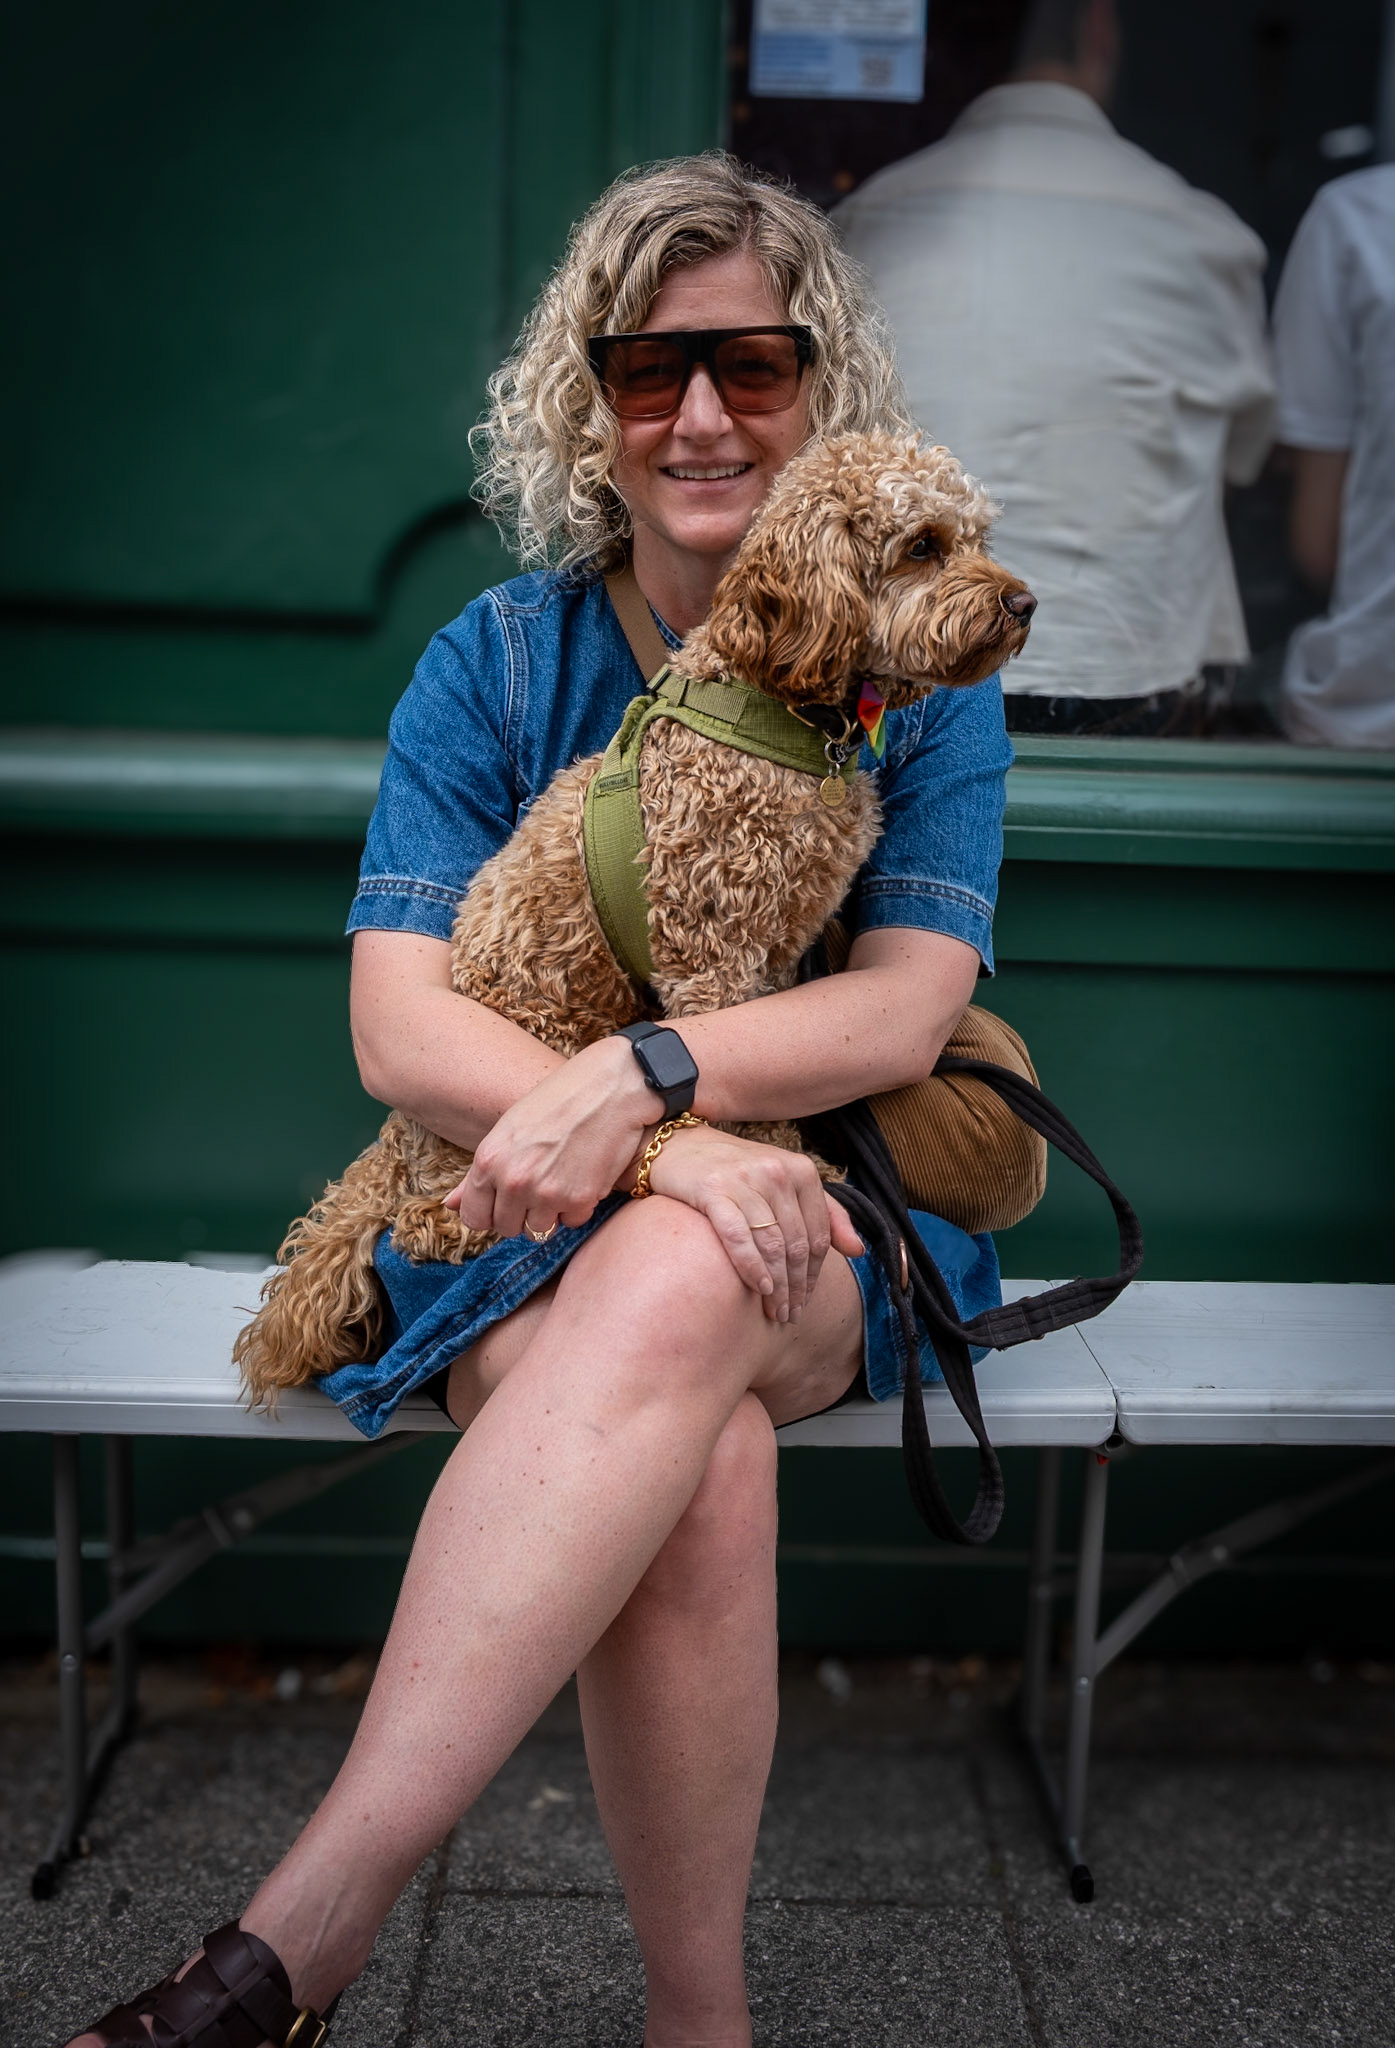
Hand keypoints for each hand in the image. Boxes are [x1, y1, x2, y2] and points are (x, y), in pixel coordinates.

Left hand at [444, 1037, 655, 1240]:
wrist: (612, 1086)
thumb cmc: (560, 1099)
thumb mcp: (509, 1128)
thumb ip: (479, 1172)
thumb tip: (449, 1205)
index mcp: (489, 1159)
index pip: (474, 1217)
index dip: (490, 1212)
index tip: (504, 1202)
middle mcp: (513, 1180)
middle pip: (506, 1229)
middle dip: (520, 1214)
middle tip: (538, 1187)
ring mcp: (546, 1193)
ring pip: (538, 1230)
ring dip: (549, 1213)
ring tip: (561, 1180)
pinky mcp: (579, 1200)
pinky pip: (571, 1222)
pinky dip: (578, 1207)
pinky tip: (583, 1178)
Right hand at [646, 1125, 863, 1323]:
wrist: (678, 1148)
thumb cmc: (735, 1171)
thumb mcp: (784, 1184)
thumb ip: (825, 1213)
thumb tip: (858, 1251)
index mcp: (801, 1170)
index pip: (818, 1236)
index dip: (815, 1275)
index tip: (806, 1300)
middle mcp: (777, 1172)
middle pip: (796, 1245)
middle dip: (796, 1287)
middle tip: (790, 1316)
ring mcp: (745, 1179)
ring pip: (772, 1245)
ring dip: (776, 1286)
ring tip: (774, 1311)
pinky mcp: (712, 1189)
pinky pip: (739, 1237)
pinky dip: (751, 1266)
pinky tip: (758, 1288)